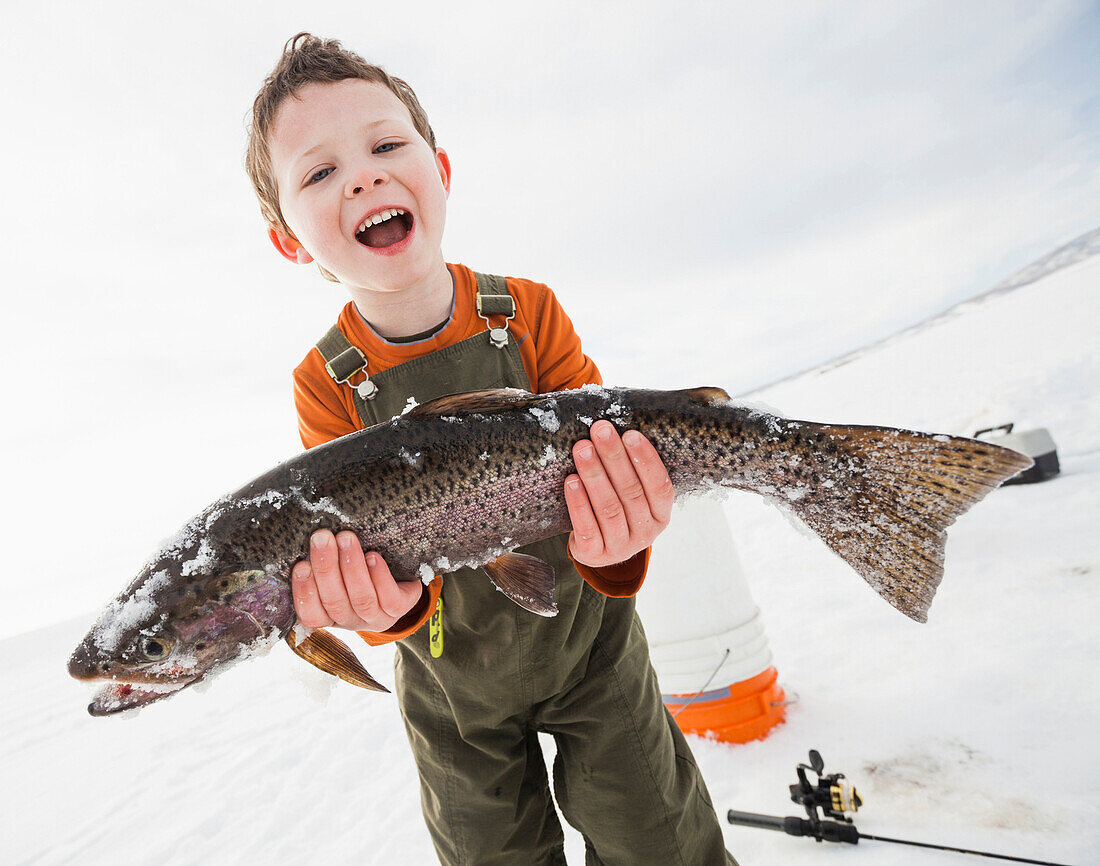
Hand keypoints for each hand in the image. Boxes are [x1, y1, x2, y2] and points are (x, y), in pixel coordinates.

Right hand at [292, 530, 424, 631]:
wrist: (399, 579)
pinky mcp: (399, 608)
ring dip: (352, 567)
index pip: (310, 614)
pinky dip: (380, 577)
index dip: (304, 592)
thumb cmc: (358, 570)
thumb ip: (322, 562)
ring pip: (362, 598)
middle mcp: (350, 620)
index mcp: (328, 615)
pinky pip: (389, 599)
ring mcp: (376, 617)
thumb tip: (309, 538)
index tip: (300, 565)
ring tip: (346, 538)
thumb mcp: (336, 570)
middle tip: (321, 537)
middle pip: (335, 601)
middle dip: (326, 567)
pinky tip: (372, 556)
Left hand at [565, 420, 673, 568]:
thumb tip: (613, 428)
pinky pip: (586, 528)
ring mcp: (621, 546)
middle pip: (631, 492)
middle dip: (614, 457)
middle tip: (600, 430)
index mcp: (661, 514)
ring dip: (594, 475)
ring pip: (608, 508)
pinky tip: (571, 481)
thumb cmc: (617, 507)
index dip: (646, 460)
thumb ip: (630, 470)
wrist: (597, 548)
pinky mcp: (595, 555)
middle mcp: (646, 532)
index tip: (630, 434)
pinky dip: (578, 503)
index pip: (660, 486)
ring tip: (582, 449)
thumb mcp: (633, 494)